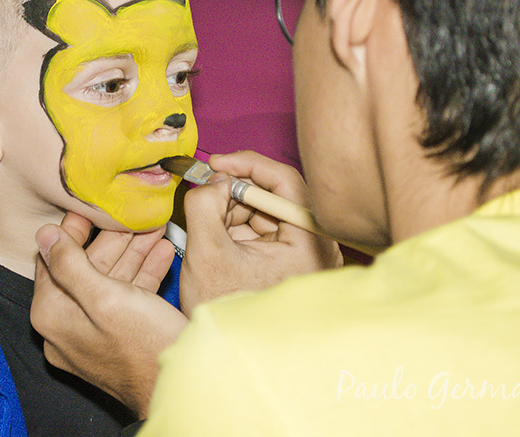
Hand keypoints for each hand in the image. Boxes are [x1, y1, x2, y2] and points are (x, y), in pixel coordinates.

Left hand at [31, 213, 187, 416]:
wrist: (183, 386)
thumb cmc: (144, 346)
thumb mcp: (105, 297)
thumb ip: (70, 264)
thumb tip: (44, 235)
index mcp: (54, 317)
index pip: (53, 262)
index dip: (72, 232)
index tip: (87, 209)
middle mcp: (69, 327)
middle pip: (85, 270)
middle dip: (113, 240)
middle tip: (130, 216)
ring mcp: (96, 333)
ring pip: (111, 282)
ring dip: (133, 252)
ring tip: (154, 227)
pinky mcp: (122, 337)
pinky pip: (128, 298)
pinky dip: (144, 274)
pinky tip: (162, 252)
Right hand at [179, 151, 342, 315]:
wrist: (228, 357)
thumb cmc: (225, 314)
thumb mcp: (207, 253)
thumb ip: (204, 206)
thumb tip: (212, 179)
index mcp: (309, 244)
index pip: (286, 182)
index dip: (248, 165)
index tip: (216, 163)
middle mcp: (315, 247)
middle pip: (277, 196)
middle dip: (235, 192)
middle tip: (205, 193)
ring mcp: (302, 256)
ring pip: (266, 212)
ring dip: (233, 211)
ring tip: (209, 227)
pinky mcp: (287, 263)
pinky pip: (263, 230)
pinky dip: (236, 227)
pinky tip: (219, 239)